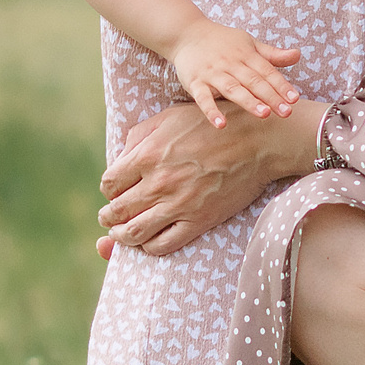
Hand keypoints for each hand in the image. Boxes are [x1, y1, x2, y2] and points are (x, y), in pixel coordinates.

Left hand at [98, 101, 317, 255]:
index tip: (115, 192)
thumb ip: (139, 135)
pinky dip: (149, 247)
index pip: (109, 184)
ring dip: (121, 237)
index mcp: (147, 155)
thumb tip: (120, 156)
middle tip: (109, 218)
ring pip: (134, 233)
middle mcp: (158, 183)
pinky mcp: (198, 221)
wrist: (256, 140)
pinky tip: (149, 240)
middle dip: (108, 217)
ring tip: (121, 234)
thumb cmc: (212, 124)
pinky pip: (163, 245)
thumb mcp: (169, 117)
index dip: (109, 190)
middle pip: (116, 211)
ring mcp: (178, 204)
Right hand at [169, 20, 301, 127]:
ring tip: (264, 114)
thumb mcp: (249, 44)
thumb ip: (272, 54)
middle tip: (286, 112)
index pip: (267, 71)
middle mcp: (231, 63)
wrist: (187, 33)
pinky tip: (221, 124)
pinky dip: (211, 111)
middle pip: (253, 81)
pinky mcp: (195, 83)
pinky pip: (203, 98)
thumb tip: (298, 55)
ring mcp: (213, 73)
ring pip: (232, 89)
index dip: (281, 85)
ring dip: (248, 101)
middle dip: (270, 96)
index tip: (294, 99)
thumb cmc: (222, 42)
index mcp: (246, 55)